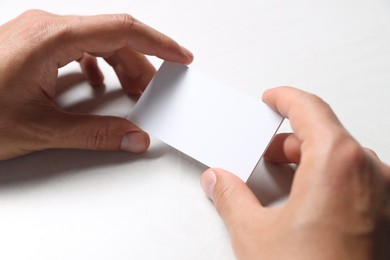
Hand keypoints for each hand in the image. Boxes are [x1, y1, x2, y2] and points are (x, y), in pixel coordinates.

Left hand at [0, 9, 192, 159]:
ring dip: (119, 64)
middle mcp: (46, 27)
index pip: (122, 30)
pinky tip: (96, 82)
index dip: (159, 43)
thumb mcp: (40, 129)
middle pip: (112, 36)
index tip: (181, 58)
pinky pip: (76, 46)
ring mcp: (37, 34)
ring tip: (132, 90)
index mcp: (52, 38)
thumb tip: (135, 137)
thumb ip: (95, 134)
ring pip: (95, 40)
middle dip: (141, 64)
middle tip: (154, 92)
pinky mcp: (30, 45)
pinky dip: (96, 64)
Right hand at [201, 87, 389, 259]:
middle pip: (326, 134)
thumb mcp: (255, 235)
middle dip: (290, 139)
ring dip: (310, 160)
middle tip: (266, 150)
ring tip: (283, 177)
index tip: (273, 98)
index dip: (286, 98)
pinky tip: (308, 199)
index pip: (310, 109)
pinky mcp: (387, 216)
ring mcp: (384, 195)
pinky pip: (357, 181)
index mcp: (338, 163)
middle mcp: (370, 173)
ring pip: (342, 158)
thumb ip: (231, 198)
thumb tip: (218, 181)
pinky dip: (330, 179)